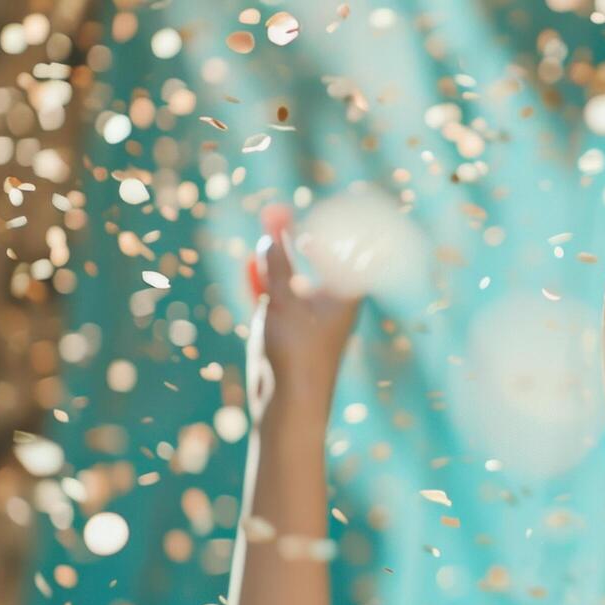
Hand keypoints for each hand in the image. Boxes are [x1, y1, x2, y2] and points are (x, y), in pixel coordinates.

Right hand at [245, 203, 362, 420]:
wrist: (290, 406)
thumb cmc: (296, 353)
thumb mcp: (283, 301)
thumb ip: (277, 266)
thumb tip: (271, 236)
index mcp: (345, 296)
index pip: (352, 252)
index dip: (347, 228)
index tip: (349, 199)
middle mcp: (330, 305)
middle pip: (318, 263)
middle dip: (297, 237)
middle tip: (276, 212)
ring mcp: (309, 319)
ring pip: (293, 280)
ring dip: (278, 258)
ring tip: (266, 227)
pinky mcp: (289, 334)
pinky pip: (278, 299)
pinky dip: (266, 282)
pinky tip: (252, 265)